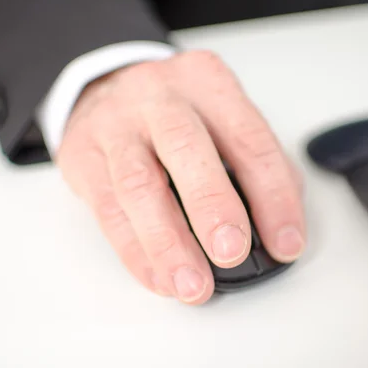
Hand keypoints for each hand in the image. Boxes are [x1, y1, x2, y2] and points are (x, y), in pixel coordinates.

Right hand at [56, 50, 305, 303]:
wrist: (106, 87)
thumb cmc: (175, 111)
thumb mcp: (219, 114)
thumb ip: (253, 162)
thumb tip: (278, 225)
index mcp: (206, 82)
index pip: (249, 139)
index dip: (272, 196)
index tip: (285, 243)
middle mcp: (158, 97)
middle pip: (185, 147)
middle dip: (211, 206)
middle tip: (231, 253)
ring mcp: (115, 124)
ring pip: (138, 184)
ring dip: (167, 242)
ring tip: (192, 285)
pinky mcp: (82, 155)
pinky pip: (108, 210)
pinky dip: (135, 251)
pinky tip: (159, 278)